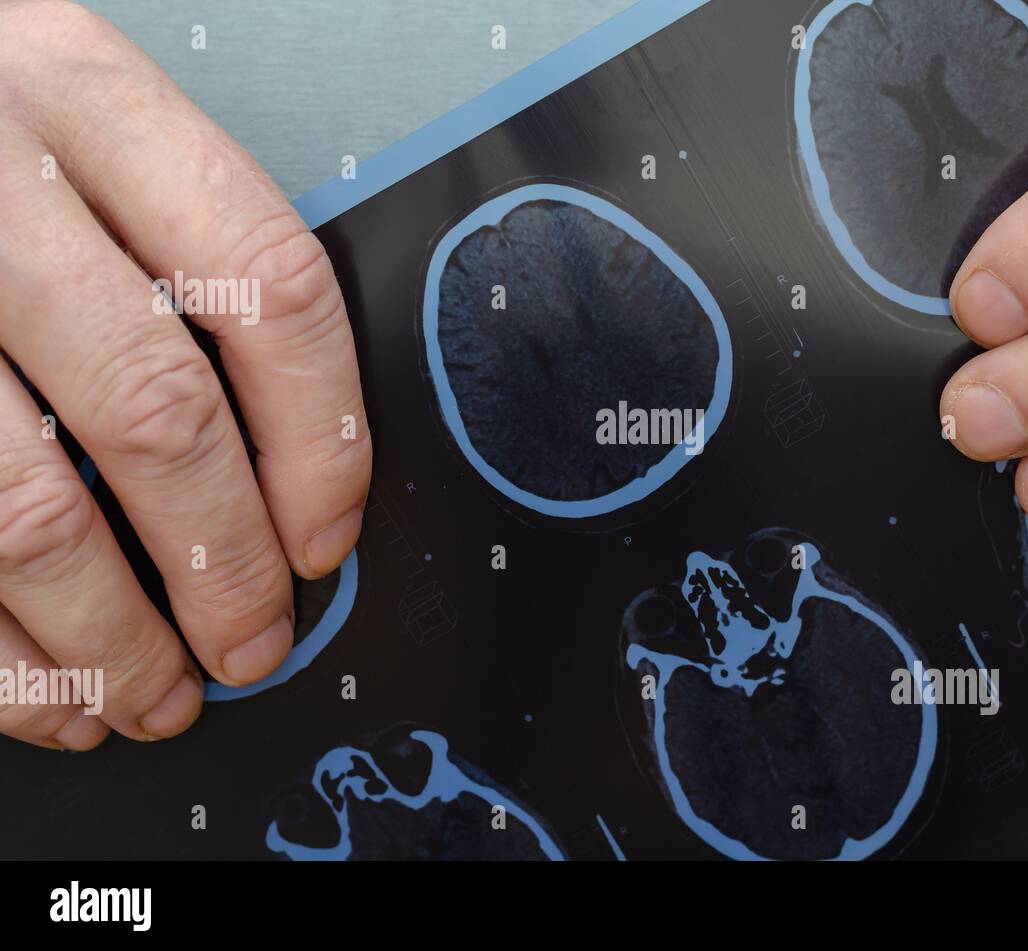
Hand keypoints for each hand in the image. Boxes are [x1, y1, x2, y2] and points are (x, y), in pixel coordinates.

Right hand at [0, 1, 369, 748]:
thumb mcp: (66, 121)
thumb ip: (165, 248)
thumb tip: (277, 456)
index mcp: (84, 100)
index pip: (268, 286)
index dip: (323, 437)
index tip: (328, 534)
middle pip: (156, 413)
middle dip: (222, 563)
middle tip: (253, 641)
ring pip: (23, 510)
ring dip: (103, 637)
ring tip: (150, 697)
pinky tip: (41, 690)